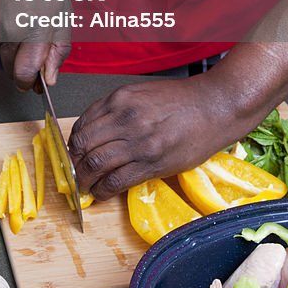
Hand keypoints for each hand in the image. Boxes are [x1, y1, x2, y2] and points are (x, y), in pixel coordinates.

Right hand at [0, 0, 70, 90]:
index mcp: (32, 27)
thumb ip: (58, 46)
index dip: (35, 82)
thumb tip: (50, 77)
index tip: (43, 79)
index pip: (26, 75)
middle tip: (40, 49)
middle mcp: (6, 33)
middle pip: (13, 73)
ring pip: (4, 60)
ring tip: (27, 25)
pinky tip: (14, 18)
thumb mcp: (61, 6)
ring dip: (17, 54)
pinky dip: (6, 42)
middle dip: (27, 69)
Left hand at [68, 77, 238, 199]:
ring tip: (85, 187)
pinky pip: (117, 181)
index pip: (83, 124)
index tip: (74, 153)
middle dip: (74, 164)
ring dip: (85, 180)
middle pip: (83, 146)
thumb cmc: (181, 100)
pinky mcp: (152, 163)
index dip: (73, 143)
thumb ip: (117, 109)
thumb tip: (96, 131)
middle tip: (74, 174)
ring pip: (95, 164)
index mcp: (120, 99)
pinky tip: (102, 193)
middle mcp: (124, 118)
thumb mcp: (142, 93)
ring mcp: (138, 142)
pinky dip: (103, 191)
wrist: (214, 107)